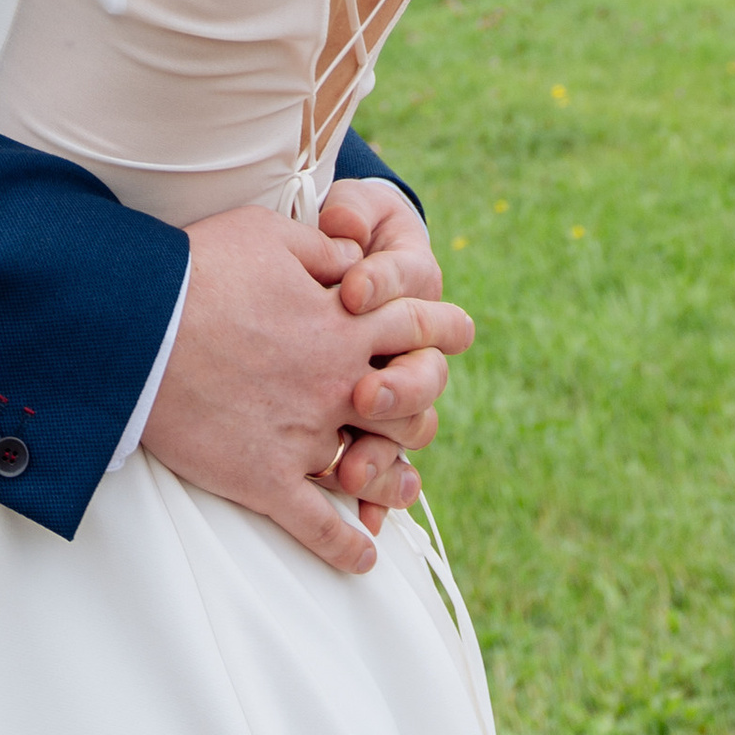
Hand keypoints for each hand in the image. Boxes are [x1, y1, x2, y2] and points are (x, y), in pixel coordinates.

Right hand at [140, 203, 473, 577]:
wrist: (138, 328)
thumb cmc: (199, 270)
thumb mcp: (269, 235)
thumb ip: (326, 249)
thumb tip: (358, 259)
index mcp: (342, 325)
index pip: (417, 323)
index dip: (445, 324)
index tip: (462, 329)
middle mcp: (335, 385)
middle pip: (409, 403)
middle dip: (422, 400)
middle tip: (418, 402)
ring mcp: (303, 438)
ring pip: (372, 470)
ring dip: (392, 481)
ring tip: (401, 489)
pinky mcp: (266, 480)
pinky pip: (321, 527)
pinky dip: (346, 547)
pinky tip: (363, 556)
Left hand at [317, 179, 467, 528]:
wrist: (313, 269)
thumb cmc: (335, 236)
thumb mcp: (342, 211)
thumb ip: (352, 213)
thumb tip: (345, 223)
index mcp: (406, 294)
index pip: (415, 295)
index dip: (388, 289)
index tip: (353, 291)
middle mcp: (402, 352)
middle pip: (422, 380)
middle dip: (400, 388)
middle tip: (363, 394)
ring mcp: (383, 399)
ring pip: (408, 436)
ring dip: (387, 456)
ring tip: (352, 468)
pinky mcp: (360, 433)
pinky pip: (384, 477)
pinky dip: (379, 501)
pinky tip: (364, 523)